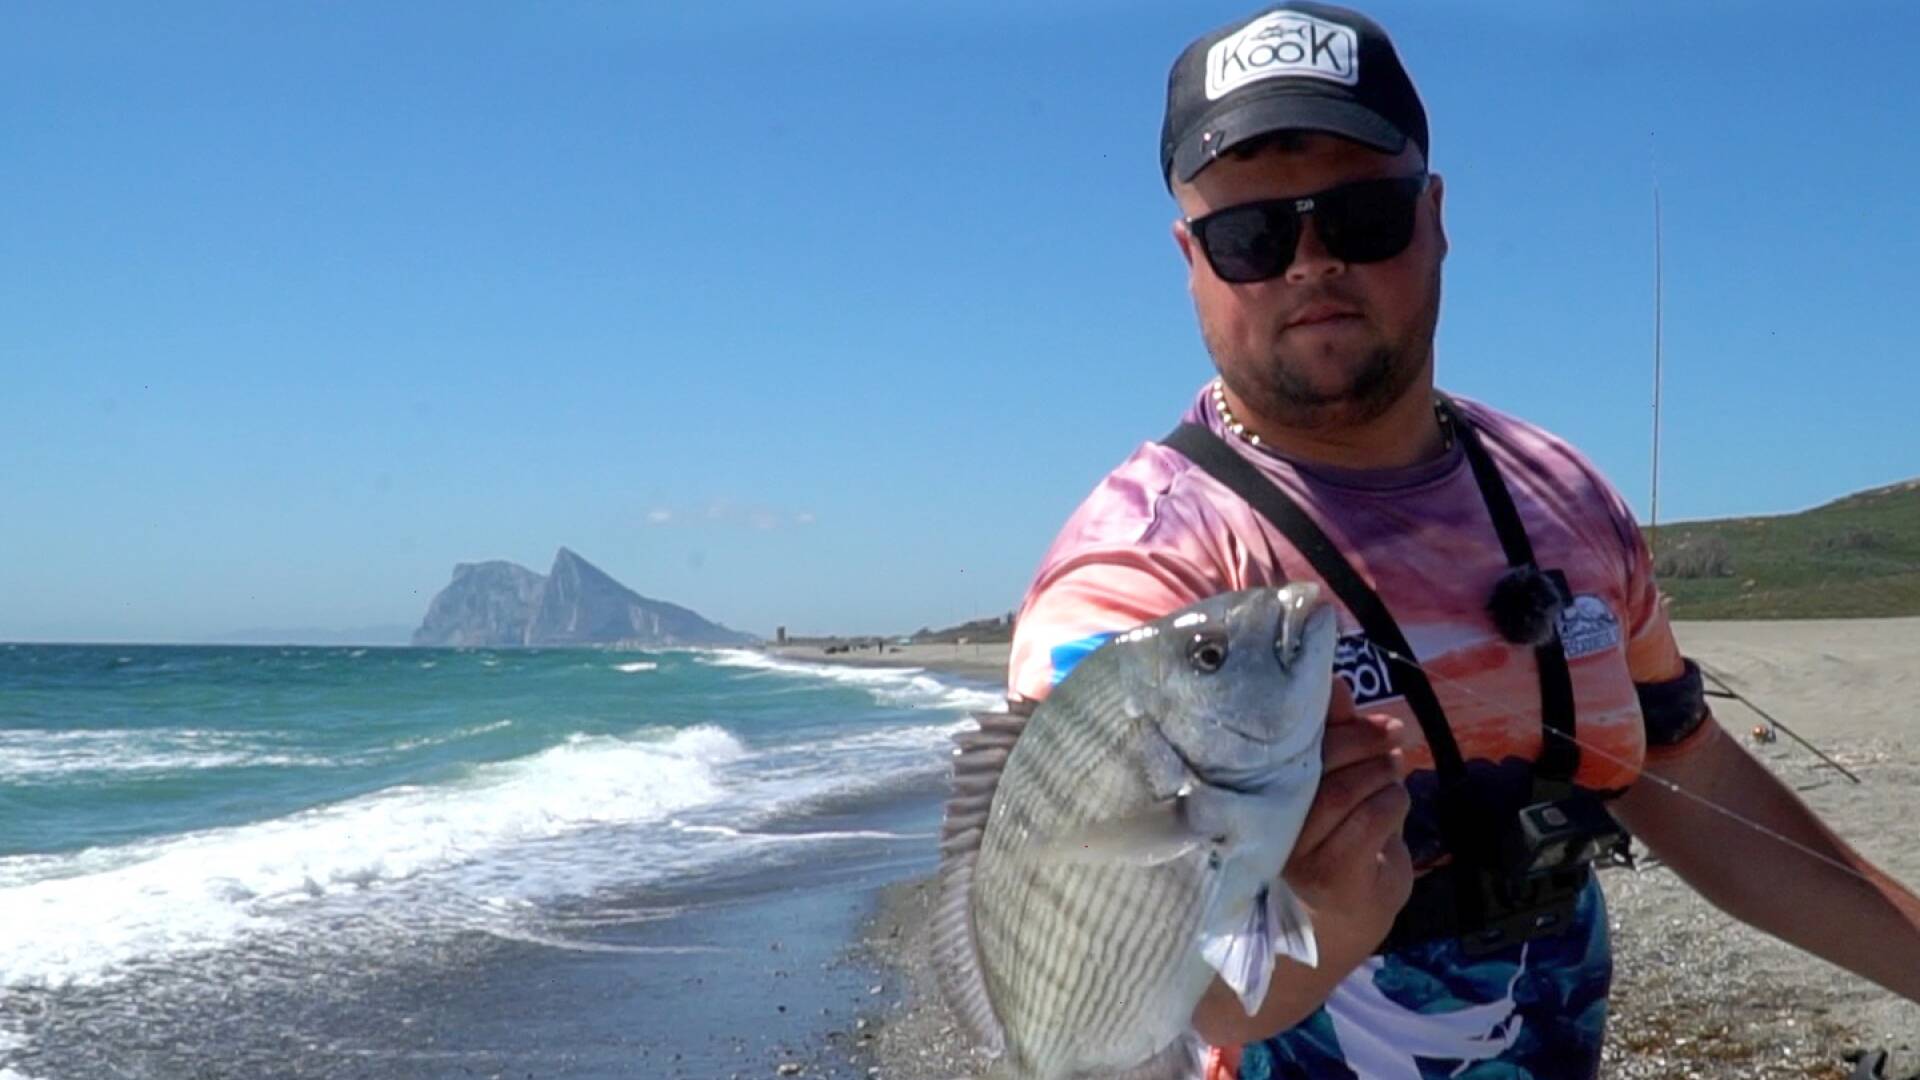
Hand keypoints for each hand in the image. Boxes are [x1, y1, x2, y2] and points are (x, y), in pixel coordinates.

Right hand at [1282, 678, 1414, 959]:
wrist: (1328, 930)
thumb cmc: (1326, 844)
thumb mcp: (1323, 787)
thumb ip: (1328, 740)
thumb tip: (1335, 684)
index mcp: (1257, 794)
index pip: (1285, 743)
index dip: (1325, 716)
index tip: (1350, 698)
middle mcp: (1268, 823)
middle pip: (1319, 763)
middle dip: (1362, 740)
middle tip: (1390, 733)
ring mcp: (1299, 853)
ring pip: (1348, 790)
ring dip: (1382, 772)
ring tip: (1393, 768)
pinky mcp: (1334, 875)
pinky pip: (1372, 820)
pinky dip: (1393, 801)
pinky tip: (1394, 802)